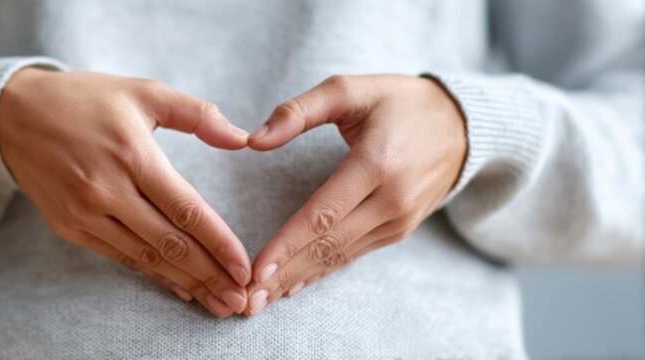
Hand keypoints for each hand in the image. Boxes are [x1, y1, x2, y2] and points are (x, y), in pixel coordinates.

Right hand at [0, 68, 252, 316]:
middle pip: (169, 243)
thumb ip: (196, 114)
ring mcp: (84, 212)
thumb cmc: (86, 99)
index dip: (219, 242)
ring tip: (216, 301)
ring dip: (184, 283)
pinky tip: (178, 286)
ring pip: (145, 257)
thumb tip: (241, 138)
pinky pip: (119, 257)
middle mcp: (107, 189)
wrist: (13, 114)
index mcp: (132, 154)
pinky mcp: (68, 226)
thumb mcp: (143, 92)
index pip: (185, 209)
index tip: (244, 266)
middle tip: (239, 299)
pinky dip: (151, 274)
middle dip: (209, 275)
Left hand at [243, 75, 466, 314]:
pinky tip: (293, 287)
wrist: (462, 125)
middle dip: (285, 274)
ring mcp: (399, 220)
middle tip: (247, 300)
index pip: (324, 213)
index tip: (257, 269)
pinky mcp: (399, 230)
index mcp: (377, 163)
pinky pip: (353, 255)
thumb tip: (253, 140)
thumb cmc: (398, 101)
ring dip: (298, 279)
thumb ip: (298, 111)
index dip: (288, 244)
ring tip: (261, 301)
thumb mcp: (349, 89)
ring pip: (339, 256)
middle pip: (328, 244)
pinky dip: (321, 272)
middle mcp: (391, 199)